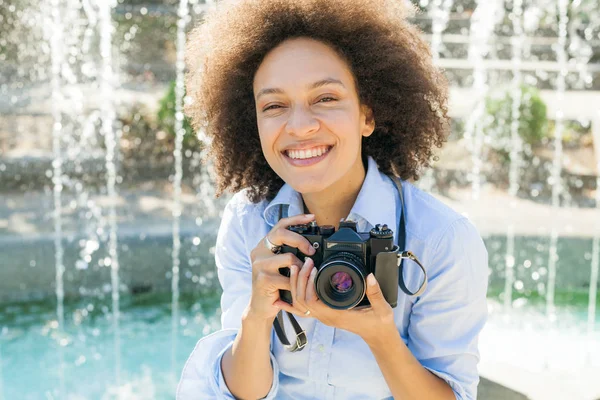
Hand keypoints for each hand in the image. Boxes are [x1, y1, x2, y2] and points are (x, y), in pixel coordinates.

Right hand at [245, 213, 317, 321]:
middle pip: (282, 234)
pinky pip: (288, 278)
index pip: (280, 225)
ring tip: (300, 277)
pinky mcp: (264, 279)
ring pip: (289, 258)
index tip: (312, 217)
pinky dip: (295, 285)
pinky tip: (293, 290)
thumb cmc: (274, 285)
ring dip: (300, 269)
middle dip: (301, 240)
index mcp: (263, 246)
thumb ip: (288, 253)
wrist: (260, 307)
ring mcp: (259, 265)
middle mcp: (258, 252)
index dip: (297, 219)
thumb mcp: (280, 266)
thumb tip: (310, 246)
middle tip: (311, 251)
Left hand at [274, 258, 396, 342]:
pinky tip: (284, 296)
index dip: (308, 285)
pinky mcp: (326, 313)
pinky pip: (305, 308)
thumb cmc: (379, 323)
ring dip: (296, 286)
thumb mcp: (382, 308)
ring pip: (300, 304)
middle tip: (305, 263)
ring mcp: (325, 316)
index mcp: (337, 315)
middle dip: (299, 280)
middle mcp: (327, 317)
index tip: (313, 269)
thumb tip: (369, 276)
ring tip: (298, 268)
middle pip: (301, 301)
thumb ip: (376, 292)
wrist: (378, 336)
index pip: (312, 302)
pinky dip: (294, 300)